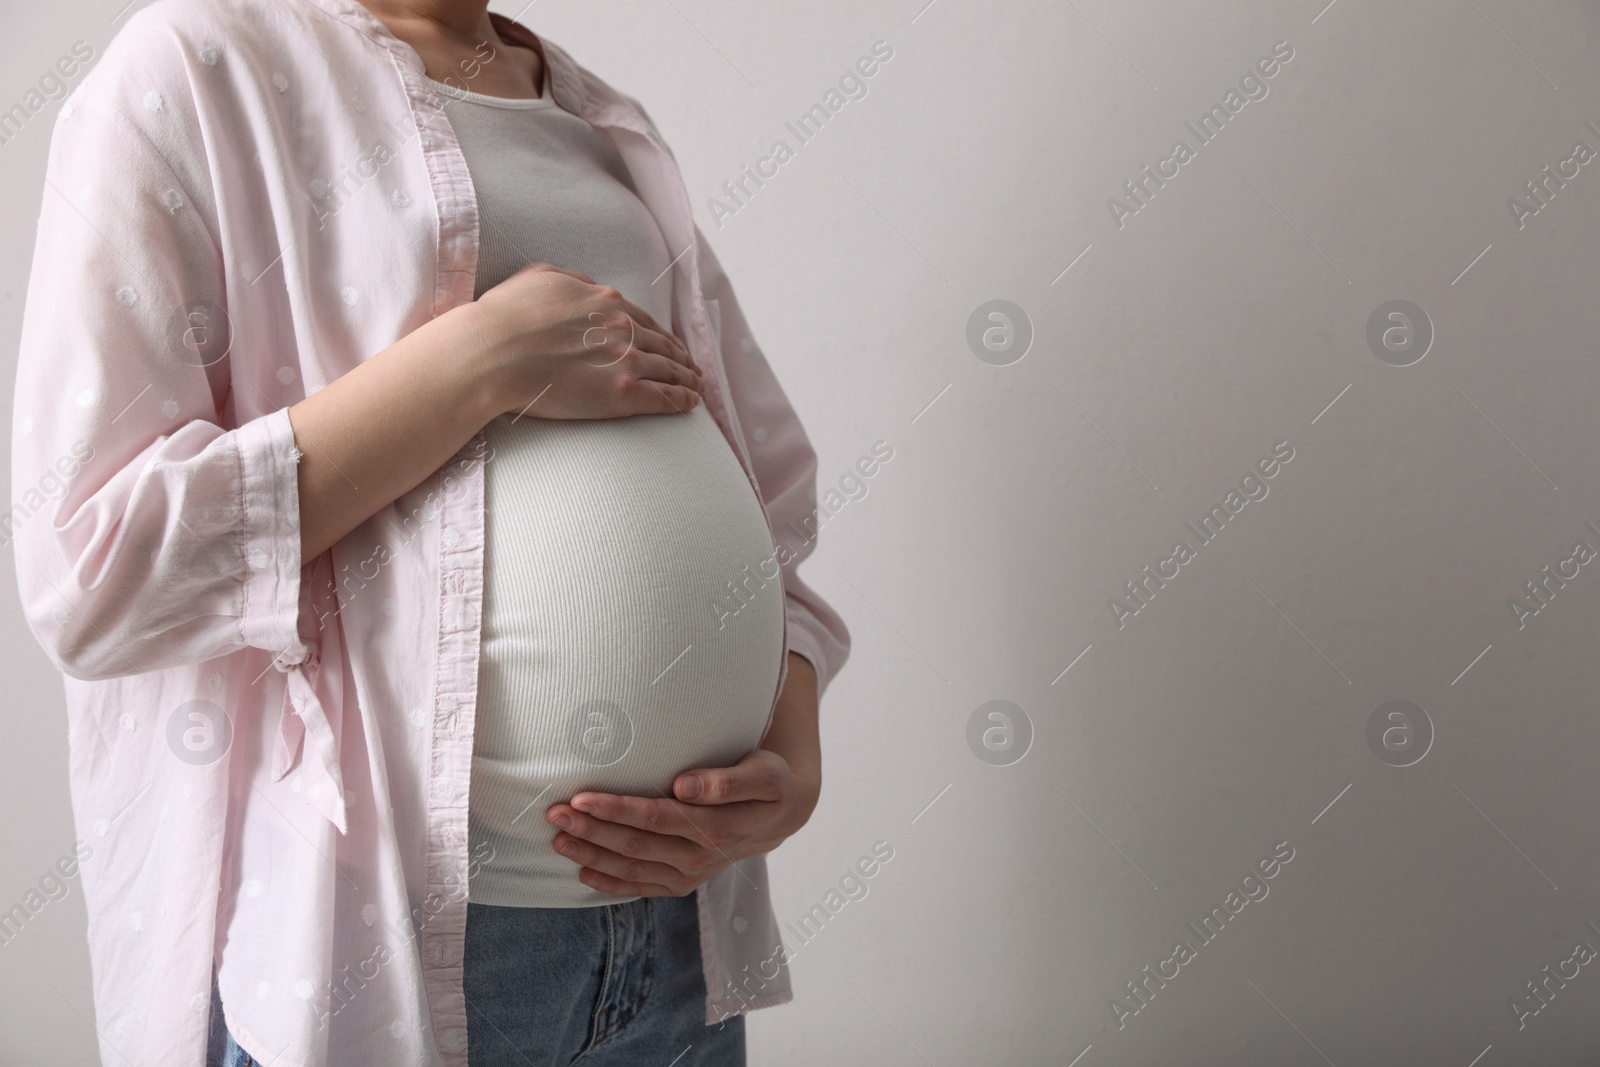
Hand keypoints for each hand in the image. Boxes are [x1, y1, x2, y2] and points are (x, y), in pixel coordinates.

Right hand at [464, 261, 701, 419]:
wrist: (492, 352)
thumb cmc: (504, 317)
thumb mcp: (538, 278)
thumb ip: (568, 279)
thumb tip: (585, 284)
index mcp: (603, 301)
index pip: (642, 318)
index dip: (658, 332)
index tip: (667, 342)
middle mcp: (622, 327)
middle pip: (661, 343)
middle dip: (679, 355)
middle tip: (691, 366)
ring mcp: (625, 360)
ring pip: (668, 369)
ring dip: (686, 377)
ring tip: (696, 386)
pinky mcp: (623, 393)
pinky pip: (663, 396)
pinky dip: (681, 399)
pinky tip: (691, 403)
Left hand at [544, 749, 821, 897]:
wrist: (783, 813)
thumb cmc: (768, 783)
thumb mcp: (762, 775)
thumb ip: (727, 782)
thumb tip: (685, 786)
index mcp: (716, 827)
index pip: (655, 818)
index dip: (616, 809)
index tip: (581, 796)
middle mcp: (700, 856)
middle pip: (636, 845)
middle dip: (592, 830)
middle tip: (554, 813)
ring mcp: (691, 874)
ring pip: (633, 868)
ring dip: (592, 855)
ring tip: (558, 839)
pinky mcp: (684, 882)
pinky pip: (643, 887)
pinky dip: (612, 882)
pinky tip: (584, 873)